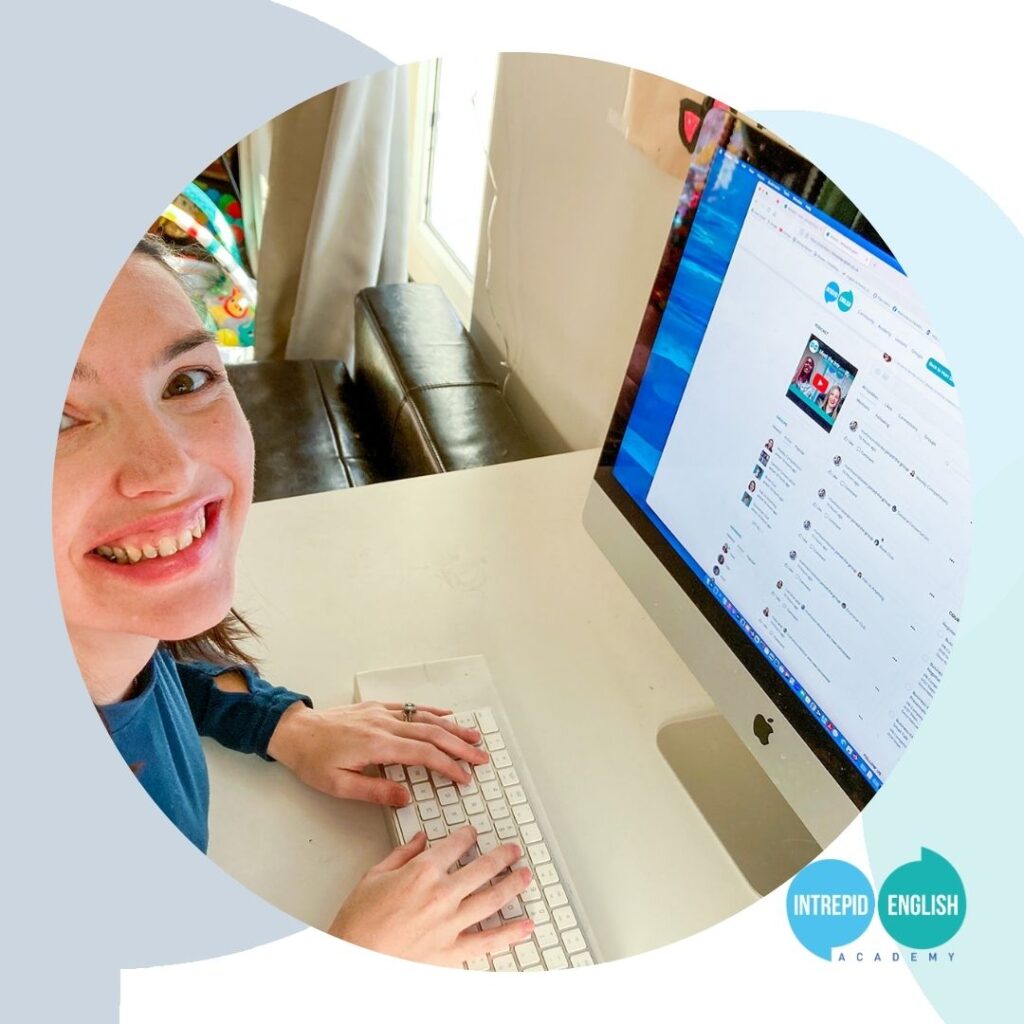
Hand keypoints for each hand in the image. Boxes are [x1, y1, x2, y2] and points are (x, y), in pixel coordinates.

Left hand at [267, 700, 487, 804]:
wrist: (295, 732)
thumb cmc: (313, 760)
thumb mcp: (339, 785)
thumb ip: (375, 792)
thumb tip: (407, 797)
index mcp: (378, 746)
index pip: (423, 755)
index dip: (448, 766)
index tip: (464, 777)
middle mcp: (385, 725)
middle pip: (432, 734)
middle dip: (460, 746)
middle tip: (481, 758)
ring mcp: (383, 713)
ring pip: (426, 718)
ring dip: (453, 727)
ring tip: (474, 737)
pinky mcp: (377, 708)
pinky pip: (412, 707)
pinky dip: (432, 711)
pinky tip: (447, 714)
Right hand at [329, 825, 533, 965]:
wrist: (353, 960)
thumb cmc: (359, 922)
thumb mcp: (374, 876)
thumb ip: (401, 854)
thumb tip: (419, 838)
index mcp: (422, 872)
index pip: (455, 845)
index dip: (467, 836)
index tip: (473, 834)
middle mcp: (441, 895)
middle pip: (482, 868)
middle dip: (501, 856)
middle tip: (512, 850)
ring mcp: (450, 924)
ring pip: (492, 899)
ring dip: (513, 884)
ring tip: (525, 875)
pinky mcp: (452, 952)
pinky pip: (488, 941)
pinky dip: (510, 933)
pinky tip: (525, 926)